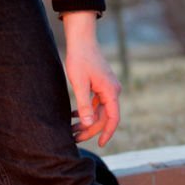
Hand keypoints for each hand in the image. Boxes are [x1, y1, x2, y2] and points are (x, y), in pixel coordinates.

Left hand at [62, 12, 120, 146]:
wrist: (82, 40)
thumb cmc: (80, 59)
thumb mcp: (80, 84)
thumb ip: (84, 104)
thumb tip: (89, 124)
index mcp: (111, 91)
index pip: (113, 118)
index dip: (108, 133)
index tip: (101, 145)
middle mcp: (113, 90)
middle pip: (104, 116)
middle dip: (90, 129)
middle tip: (74, 138)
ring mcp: (107, 87)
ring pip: (99, 111)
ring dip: (87, 121)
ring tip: (71, 129)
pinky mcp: (101, 85)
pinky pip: (96, 103)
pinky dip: (86, 111)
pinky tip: (73, 115)